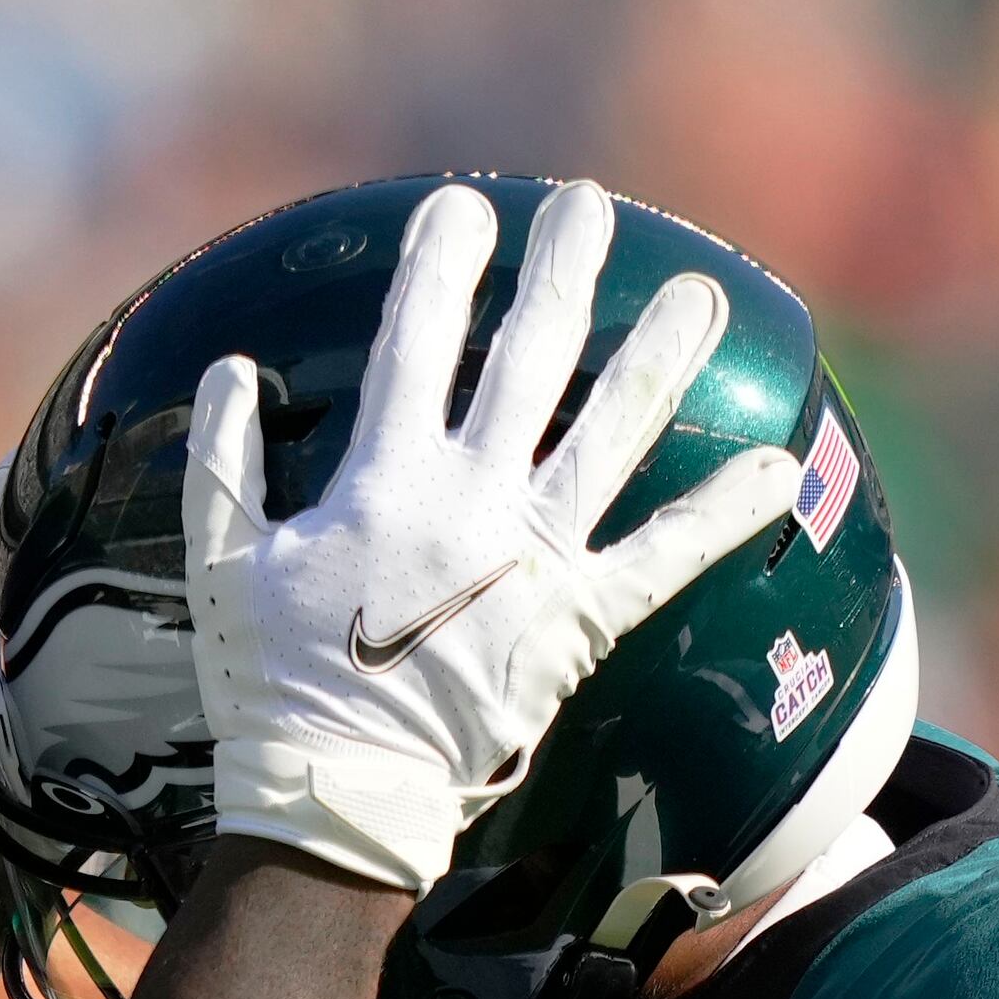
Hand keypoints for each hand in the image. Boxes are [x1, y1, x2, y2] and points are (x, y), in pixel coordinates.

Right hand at [182, 180, 799, 892]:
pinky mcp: (579, 620)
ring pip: (613, 431)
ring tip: (699, 291)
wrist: (341, 791)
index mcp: (384, 477)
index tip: (464, 208)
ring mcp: (534, 555)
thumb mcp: (220, 566)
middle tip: (588, 207)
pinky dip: (721, 515)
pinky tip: (778, 469)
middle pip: (531, 357)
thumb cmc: (271, 683)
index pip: (416, 341)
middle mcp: (472, 497)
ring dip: (659, 355)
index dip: (441, 265)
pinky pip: (664, 559)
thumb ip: (222, 464)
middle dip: (560, 270)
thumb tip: (229, 371)